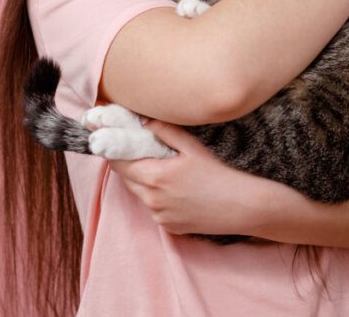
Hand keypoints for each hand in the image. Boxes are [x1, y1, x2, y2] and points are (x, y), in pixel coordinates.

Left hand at [105, 119, 275, 236]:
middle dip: (128, 162)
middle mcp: (151, 199)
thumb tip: (142, 121)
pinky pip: (154, 208)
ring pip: (140, 193)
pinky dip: (158, 197)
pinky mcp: (168, 227)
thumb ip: (164, 131)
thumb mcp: (192, 147)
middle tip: (137, 148)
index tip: (107, 137)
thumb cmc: (219, 174)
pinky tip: (178, 189)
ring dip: (143, 180)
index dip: (112, 148)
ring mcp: (159, 216)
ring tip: (164, 169)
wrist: (241, 207)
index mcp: (154, 176)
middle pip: (126, 178)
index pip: (118, 161)